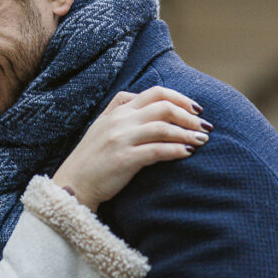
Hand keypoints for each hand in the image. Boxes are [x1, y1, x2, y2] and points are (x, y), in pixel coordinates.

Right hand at [52, 86, 210, 211]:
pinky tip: (188, 153)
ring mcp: (120, 139)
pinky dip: (176, 150)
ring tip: (202, 140)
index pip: (155, 93)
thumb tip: (146, 101)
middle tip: (204, 127)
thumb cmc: (91, 159)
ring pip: (163, 127)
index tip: (196, 110)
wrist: (73, 184)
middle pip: (163, 106)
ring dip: (187, 133)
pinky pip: (156, 150)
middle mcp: (119, 121)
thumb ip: (120, 110)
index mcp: (117, 111)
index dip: (180, 98)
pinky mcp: (124, 159)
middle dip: (189, 116)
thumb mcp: (101, 126)